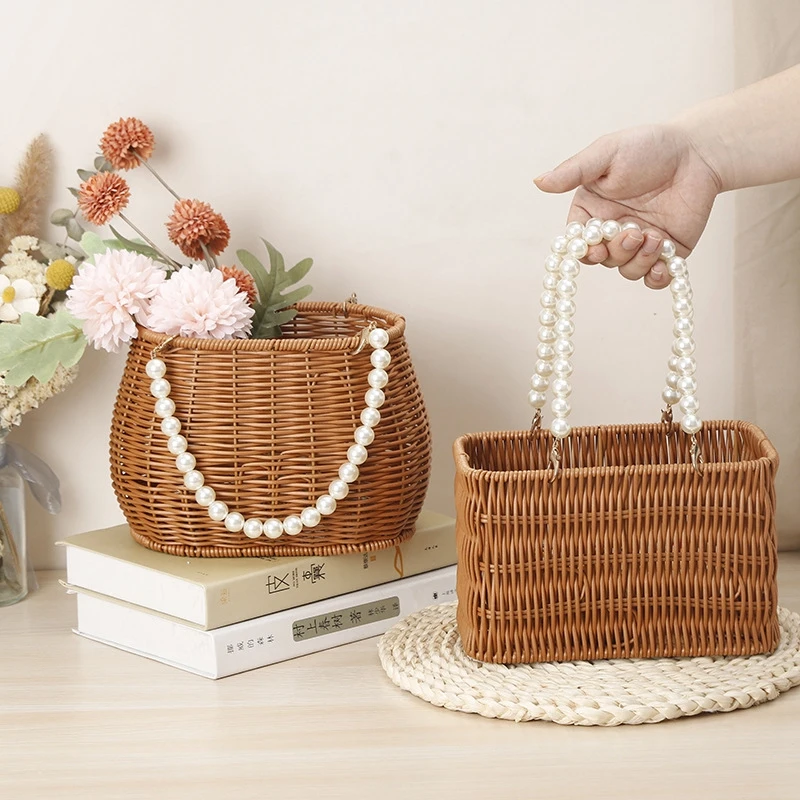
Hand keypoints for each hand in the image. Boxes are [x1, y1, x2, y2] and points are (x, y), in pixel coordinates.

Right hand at [534, 124, 721, 287]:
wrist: (698, 152)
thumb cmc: (648, 146)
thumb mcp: (606, 154)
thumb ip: (573, 171)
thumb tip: (538, 182)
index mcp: (593, 211)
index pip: (579, 242)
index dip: (585, 251)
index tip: (595, 248)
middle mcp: (613, 230)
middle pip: (603, 260)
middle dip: (617, 251)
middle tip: (634, 231)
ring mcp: (640, 243)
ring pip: (627, 271)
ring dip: (639, 260)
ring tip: (655, 237)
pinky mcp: (666, 252)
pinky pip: (655, 279)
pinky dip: (656, 278)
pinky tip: (662, 264)